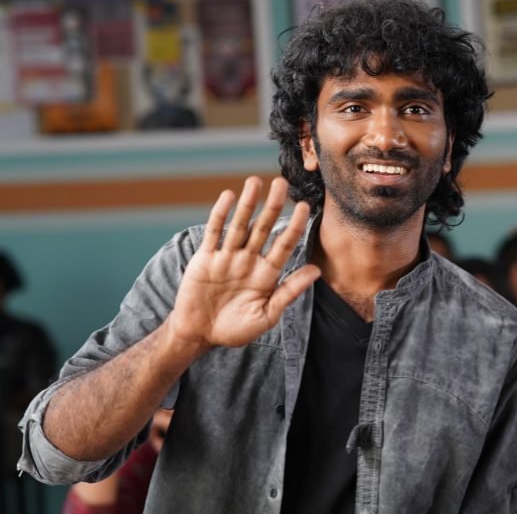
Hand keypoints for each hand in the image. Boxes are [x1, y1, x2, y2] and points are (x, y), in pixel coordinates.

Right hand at [168, 176, 320, 349]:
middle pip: (263, 228)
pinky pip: (214, 233)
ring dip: (247, 204)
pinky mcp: (205, 258)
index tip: (305, 207)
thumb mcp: (266, 315)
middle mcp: (248, 260)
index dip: (294, 227)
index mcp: (266, 274)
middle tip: (281, 182)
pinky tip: (228, 197)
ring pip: (239, 225)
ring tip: (255, 181)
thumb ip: (289, 292)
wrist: (199, 334)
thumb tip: (316, 270)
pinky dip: (220, 214)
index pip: (284, 245)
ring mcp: (227, 257)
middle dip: (272, 206)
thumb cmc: (235, 329)